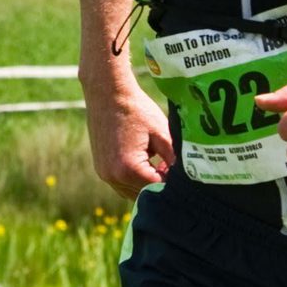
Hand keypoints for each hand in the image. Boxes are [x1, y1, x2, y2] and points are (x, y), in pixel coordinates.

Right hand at [82, 84, 173, 199]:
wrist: (107, 93)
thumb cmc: (137, 110)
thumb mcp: (161, 134)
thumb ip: (173, 159)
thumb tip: (185, 176)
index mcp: (128, 169)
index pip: (157, 187)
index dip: (172, 181)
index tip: (181, 170)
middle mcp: (113, 176)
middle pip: (144, 193)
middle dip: (159, 183)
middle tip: (170, 164)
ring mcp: (104, 174)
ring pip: (132, 192)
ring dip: (146, 183)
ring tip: (157, 162)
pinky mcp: (101, 169)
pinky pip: (121, 183)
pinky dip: (134, 179)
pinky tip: (144, 160)